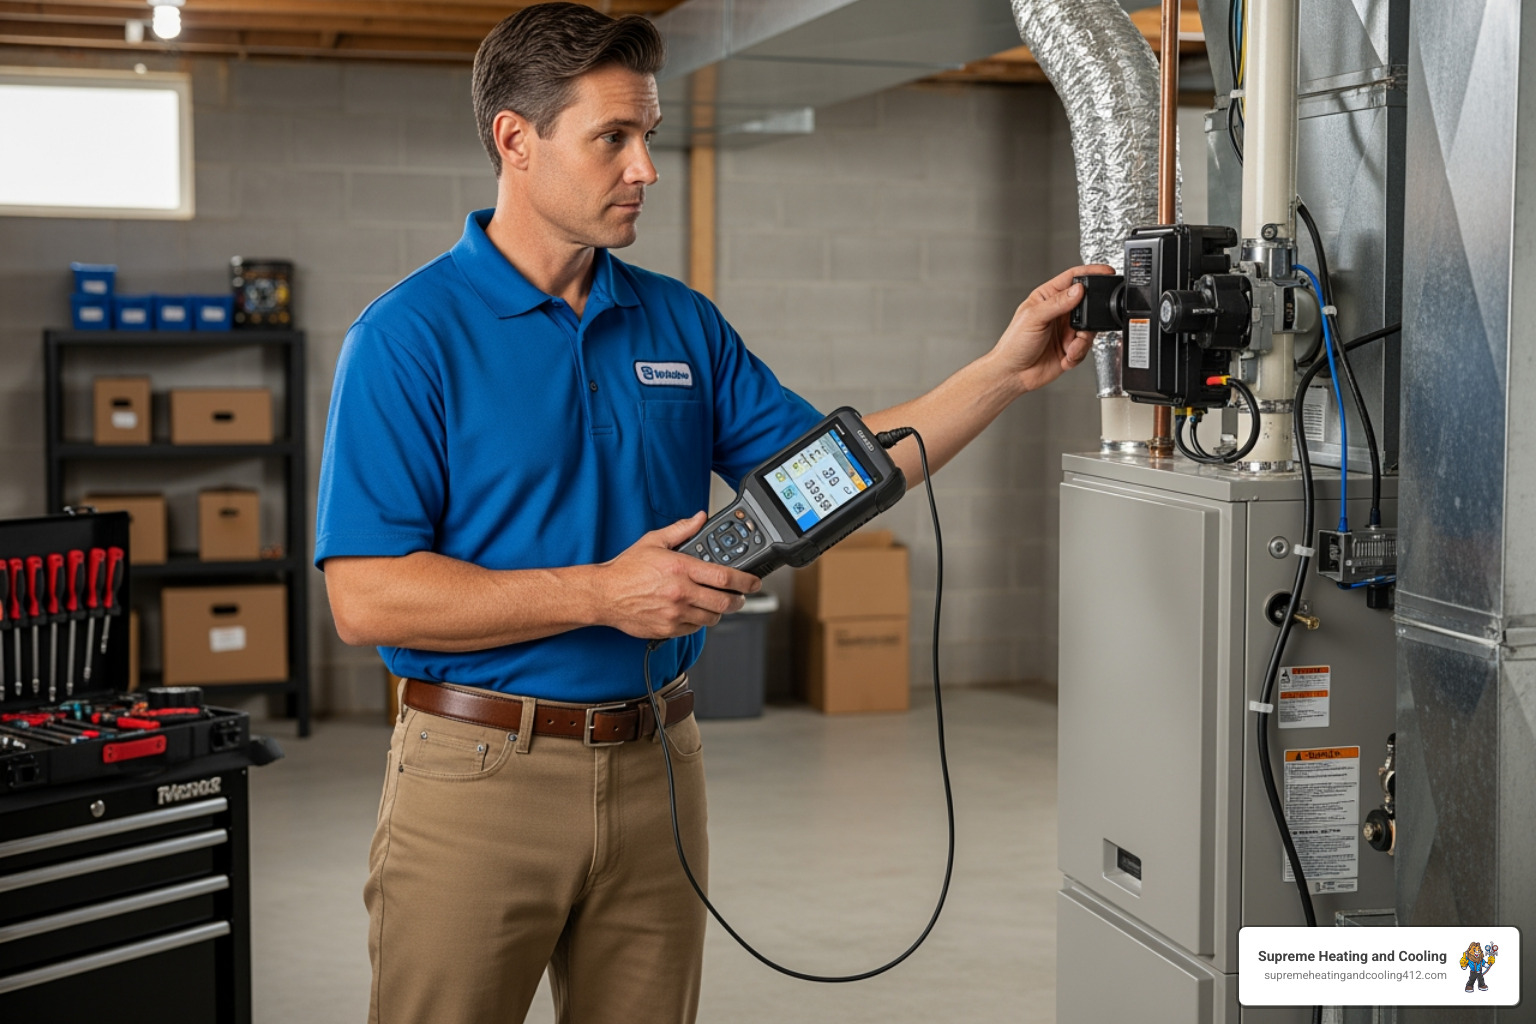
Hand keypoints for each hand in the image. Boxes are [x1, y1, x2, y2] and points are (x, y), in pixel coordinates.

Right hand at [593, 512, 762, 638]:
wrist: (604, 595)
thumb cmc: (626, 569)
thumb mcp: (653, 541)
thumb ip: (681, 530)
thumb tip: (700, 518)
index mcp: (681, 568)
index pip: (725, 577)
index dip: (746, 581)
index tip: (754, 582)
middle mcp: (681, 593)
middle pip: (725, 602)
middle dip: (739, 600)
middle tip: (740, 596)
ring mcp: (675, 613)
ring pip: (712, 618)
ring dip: (719, 611)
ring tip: (715, 603)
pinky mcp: (668, 629)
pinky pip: (695, 629)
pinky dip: (699, 621)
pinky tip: (694, 611)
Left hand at [992, 264, 1115, 392]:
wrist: (1014, 374)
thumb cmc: (1014, 344)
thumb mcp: (1034, 318)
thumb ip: (1057, 303)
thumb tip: (1078, 290)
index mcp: (1048, 297)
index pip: (1072, 279)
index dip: (1090, 273)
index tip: (1106, 272)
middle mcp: (1060, 312)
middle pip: (1088, 304)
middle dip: (1090, 316)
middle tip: (1081, 327)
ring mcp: (1067, 330)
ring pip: (1090, 328)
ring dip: (1082, 341)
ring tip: (1069, 347)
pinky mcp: (1071, 347)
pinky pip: (1086, 347)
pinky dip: (1078, 354)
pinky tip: (1065, 357)